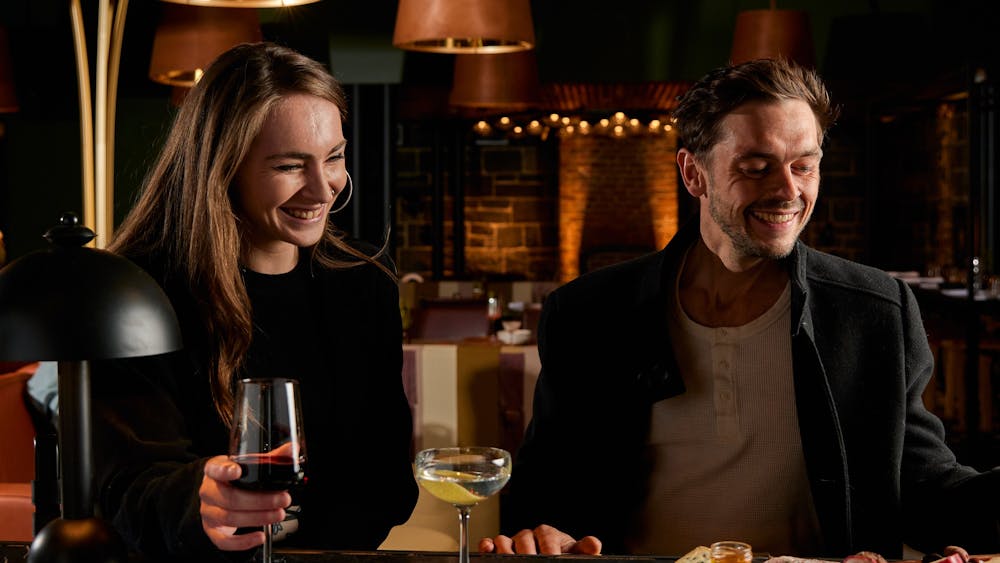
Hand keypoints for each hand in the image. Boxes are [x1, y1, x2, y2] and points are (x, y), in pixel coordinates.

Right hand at [199, 455, 291, 550]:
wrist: (217, 496)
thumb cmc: (234, 479)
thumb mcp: (248, 465)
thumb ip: (270, 457)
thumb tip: (291, 450)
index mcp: (215, 471)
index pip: (215, 468)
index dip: (225, 470)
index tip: (237, 470)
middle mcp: (209, 491)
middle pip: (230, 498)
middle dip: (260, 500)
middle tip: (282, 499)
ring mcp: (209, 512)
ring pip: (230, 518)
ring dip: (258, 518)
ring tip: (278, 514)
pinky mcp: (212, 530)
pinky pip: (224, 541)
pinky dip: (243, 541)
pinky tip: (259, 536)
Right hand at [478, 524, 601, 554]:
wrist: (552, 560)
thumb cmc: (562, 556)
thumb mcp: (574, 554)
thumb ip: (583, 549)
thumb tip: (594, 544)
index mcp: (548, 534)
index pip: (547, 536)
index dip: (549, 547)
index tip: (552, 557)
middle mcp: (529, 536)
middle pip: (523, 538)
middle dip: (527, 552)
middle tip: (532, 561)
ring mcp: (513, 543)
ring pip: (504, 540)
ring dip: (506, 550)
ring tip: (512, 560)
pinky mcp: (500, 550)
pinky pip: (490, 544)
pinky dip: (487, 546)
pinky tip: (488, 550)